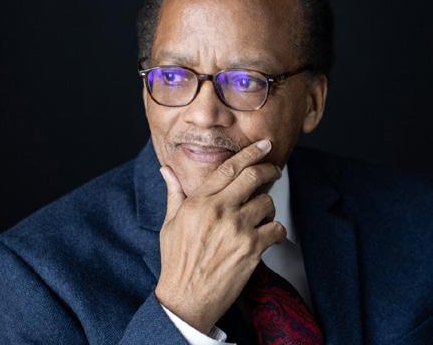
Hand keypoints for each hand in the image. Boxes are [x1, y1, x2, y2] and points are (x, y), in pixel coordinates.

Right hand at [155, 139, 286, 334]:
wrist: (185, 298)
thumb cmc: (177, 261)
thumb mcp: (170, 223)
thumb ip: (174, 192)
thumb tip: (166, 170)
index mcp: (199, 201)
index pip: (229, 168)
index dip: (250, 152)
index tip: (263, 145)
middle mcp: (219, 211)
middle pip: (253, 177)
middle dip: (268, 169)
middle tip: (274, 169)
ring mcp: (237, 229)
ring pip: (266, 202)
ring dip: (268, 207)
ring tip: (262, 215)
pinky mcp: (251, 249)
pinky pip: (276, 229)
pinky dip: (277, 230)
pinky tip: (268, 235)